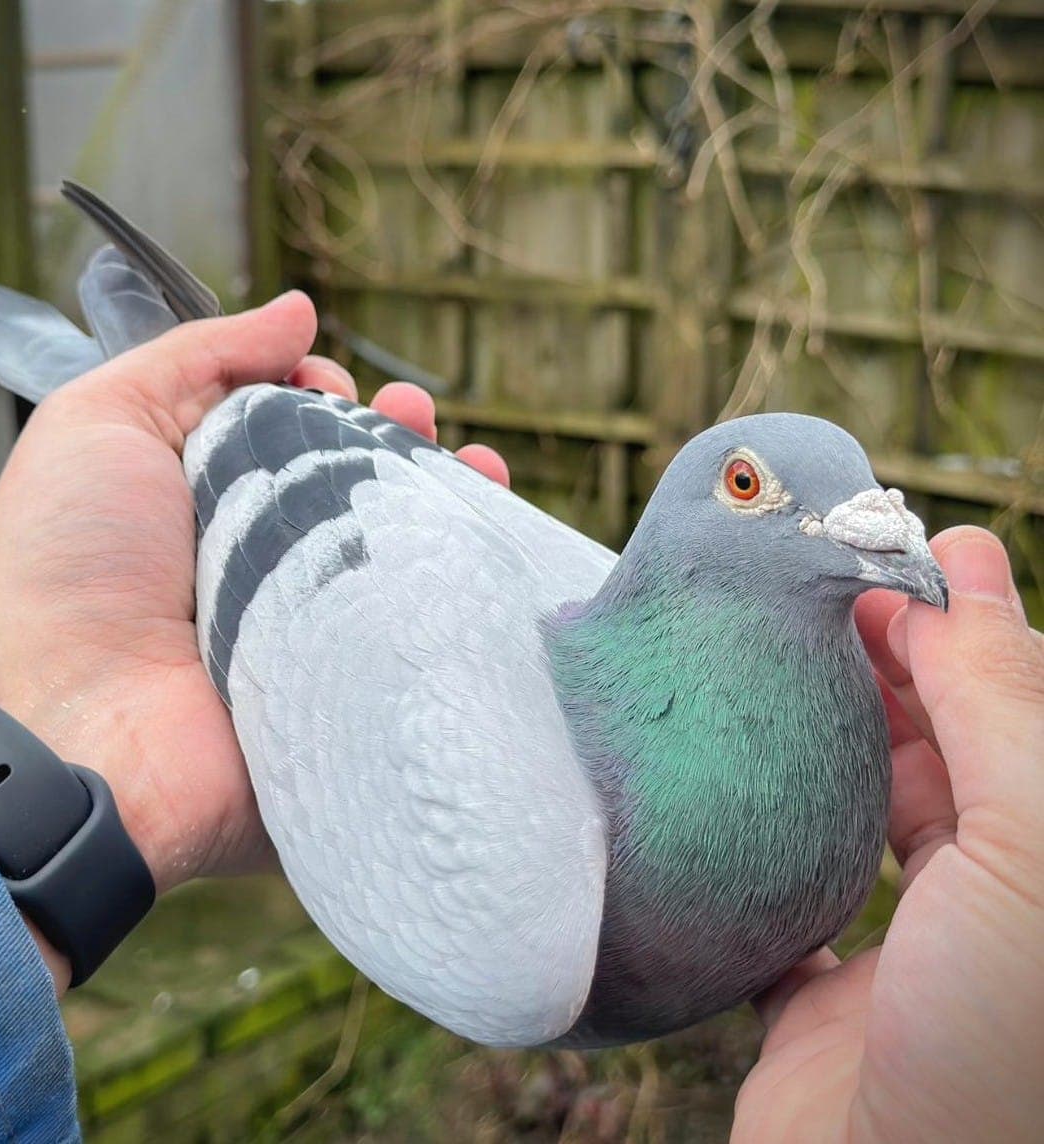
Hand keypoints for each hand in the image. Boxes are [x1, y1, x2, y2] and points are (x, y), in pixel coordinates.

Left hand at [0, 291, 509, 987]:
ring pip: (394, 553)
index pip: (289, 430)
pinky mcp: (343, 685)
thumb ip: (202, 354)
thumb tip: (298, 309)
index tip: (327, 386)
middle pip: (351, 486)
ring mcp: (307, 625)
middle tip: (415, 413)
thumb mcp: (104, 417)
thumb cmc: (65, 562)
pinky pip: (413, 630)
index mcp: (203, 494)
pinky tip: (488, 545)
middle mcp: (260, 557)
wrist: (66, 724)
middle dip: (395, 439)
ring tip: (475, 466)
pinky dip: (457, 587)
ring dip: (442, 503)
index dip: (322, 395)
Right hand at [733, 527, 1043, 1141]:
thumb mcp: (1031, 854)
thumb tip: (965, 566)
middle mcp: (997, 910)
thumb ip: (1001, 707)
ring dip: (829, 742)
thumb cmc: (1000, 1049)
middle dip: (891, 669)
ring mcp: (909, 962)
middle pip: (947, 755)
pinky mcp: (818, 1004)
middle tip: (819, 597)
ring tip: (775, 664)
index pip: (1017, 713)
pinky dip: (765, 840)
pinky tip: (732, 781)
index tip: (898, 556)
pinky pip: (788, 899)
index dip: (964, 627)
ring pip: (869, 817)